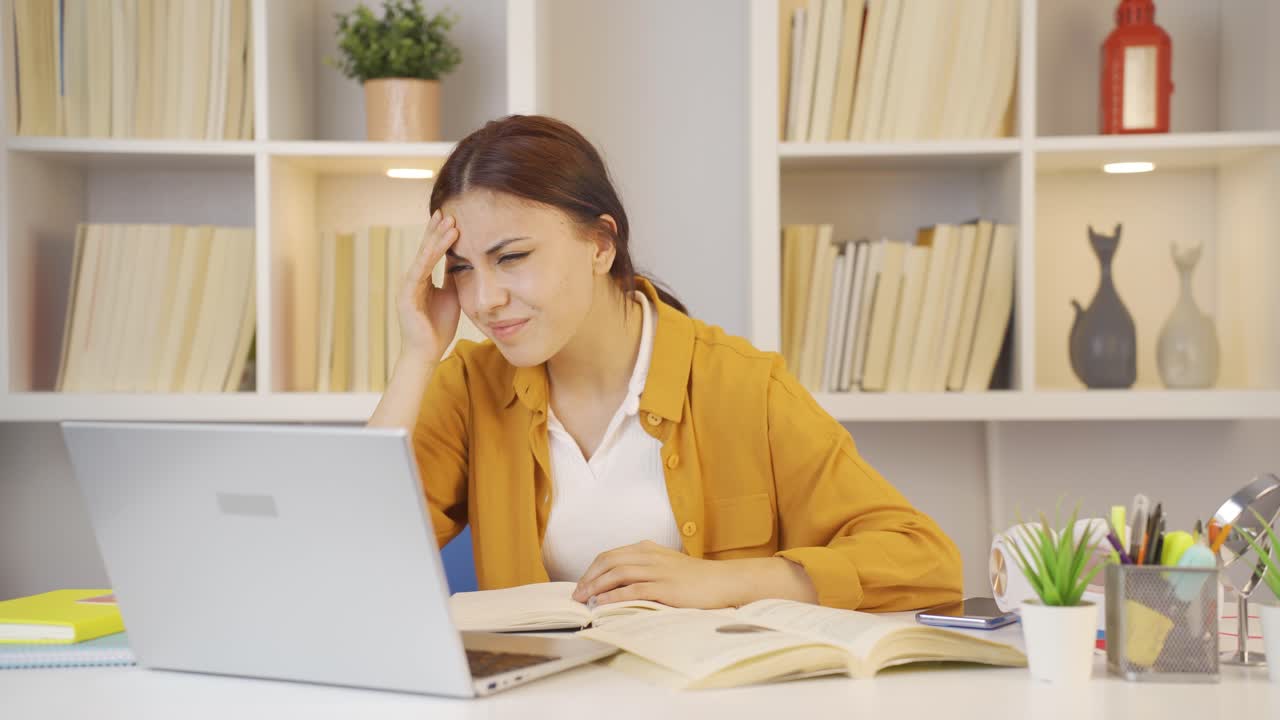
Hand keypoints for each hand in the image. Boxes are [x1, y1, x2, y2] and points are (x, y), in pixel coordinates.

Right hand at [396, 209, 460, 363]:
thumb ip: (452, 278)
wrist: (427, 353)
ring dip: (436, 239)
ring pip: (423, 257)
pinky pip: (419, 272)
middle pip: (425, 249)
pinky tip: (438, 245)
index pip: (431, 252)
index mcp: (422, 279)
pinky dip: (429, 258)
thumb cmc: (438, 327)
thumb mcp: (451, 295)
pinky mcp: (406, 296)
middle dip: (436, 230)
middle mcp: (413, 279)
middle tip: (447, 211)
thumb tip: (463, 259)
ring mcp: (408, 286)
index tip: (451, 218)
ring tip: (448, 223)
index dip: (440, 235)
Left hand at [571, 540, 743, 608]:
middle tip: (577, 595)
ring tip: (585, 600)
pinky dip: (614, 597)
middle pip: (608, 561)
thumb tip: (618, 584)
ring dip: (596, 587)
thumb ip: (645, 569)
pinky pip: (633, 590)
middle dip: (589, 578)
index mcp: (647, 549)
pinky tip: (603, 605)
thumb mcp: (666, 565)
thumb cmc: (696, 578)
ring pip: (617, 574)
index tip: (582, 585)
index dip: (592, 570)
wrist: (724, 581)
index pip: (610, 555)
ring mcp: (657, 571)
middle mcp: (650, 556)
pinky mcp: (665, 587)